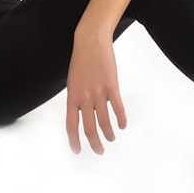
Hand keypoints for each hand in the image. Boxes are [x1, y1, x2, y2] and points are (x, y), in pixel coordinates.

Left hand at [65, 32, 126, 153]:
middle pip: (89, 128)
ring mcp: (98, 92)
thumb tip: (82, 113)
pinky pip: (117, 108)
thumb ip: (77, 98)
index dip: (74, 140)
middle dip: (94, 143)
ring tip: (111, 138)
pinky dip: (120, 119)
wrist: (90, 41)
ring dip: (108, 133)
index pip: (71, 125)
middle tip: (99, 151)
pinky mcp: (111, 86)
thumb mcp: (73, 81)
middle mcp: (84, 97)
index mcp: (72, 96)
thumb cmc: (81, 60)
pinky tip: (122, 125)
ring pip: (104, 121)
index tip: (78, 151)